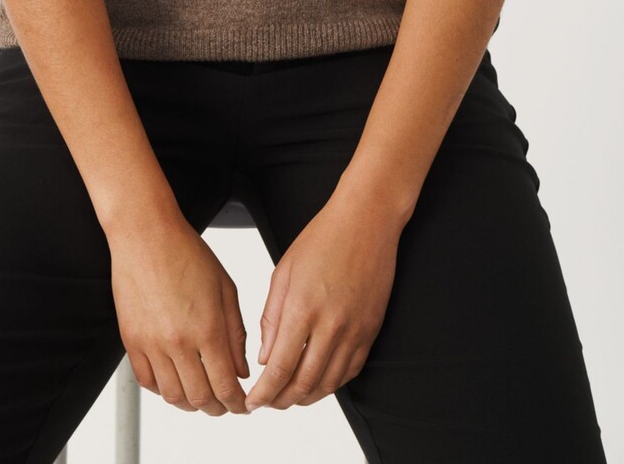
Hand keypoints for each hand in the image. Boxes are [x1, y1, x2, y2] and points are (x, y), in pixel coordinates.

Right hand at [109, 213, 250, 415]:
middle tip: (225, 405)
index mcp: (207, 329)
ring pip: (173, 396)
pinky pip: (146, 381)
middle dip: (218, 408)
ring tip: (201, 397)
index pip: (226, 386)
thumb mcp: (225, 288)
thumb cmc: (187, 253)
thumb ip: (235, 332)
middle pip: (200, 398)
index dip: (238, 403)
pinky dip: (162, 391)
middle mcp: (178, 342)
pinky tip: (174, 383)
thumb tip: (240, 370)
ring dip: (191, 404)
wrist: (145, 235)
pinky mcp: (130, 340)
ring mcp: (151, 344)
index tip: (243, 405)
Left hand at [244, 192, 399, 410]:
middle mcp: (330, 325)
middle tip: (268, 403)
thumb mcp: (284, 271)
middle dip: (281, 401)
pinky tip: (317, 381)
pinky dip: (331, 384)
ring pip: (328, 384)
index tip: (252, 402)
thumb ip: (272, 318)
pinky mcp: (371, 330)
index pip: (279, 369)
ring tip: (289, 397)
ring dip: (306, 397)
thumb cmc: (322, 239)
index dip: (264, 393)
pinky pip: (350, 371)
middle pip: (303, 384)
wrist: (367, 221)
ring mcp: (354, 330)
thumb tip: (266, 358)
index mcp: (302, 308)